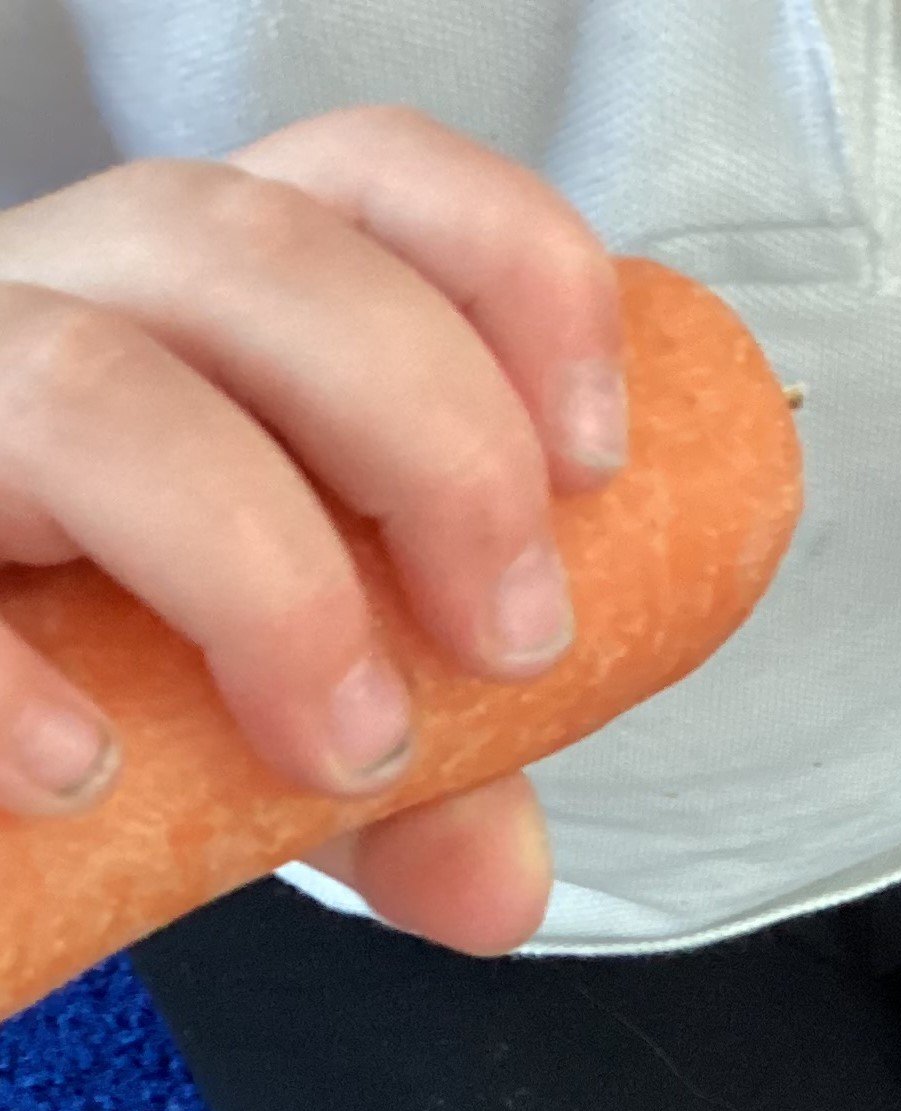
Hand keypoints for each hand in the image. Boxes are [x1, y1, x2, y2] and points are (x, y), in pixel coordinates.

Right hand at [0, 106, 630, 952]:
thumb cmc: (126, 671)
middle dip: (437, 448)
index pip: (370, 180)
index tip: (597, 466)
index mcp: (219, 306)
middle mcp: (70, 292)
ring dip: (266, 579)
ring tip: (342, 751)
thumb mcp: (302, 721)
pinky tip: (85, 773)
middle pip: (255, 254)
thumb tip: (499, 894)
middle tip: (513, 646)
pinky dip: (4, 675)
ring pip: (89, 386)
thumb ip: (423, 791)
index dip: (514, 278)